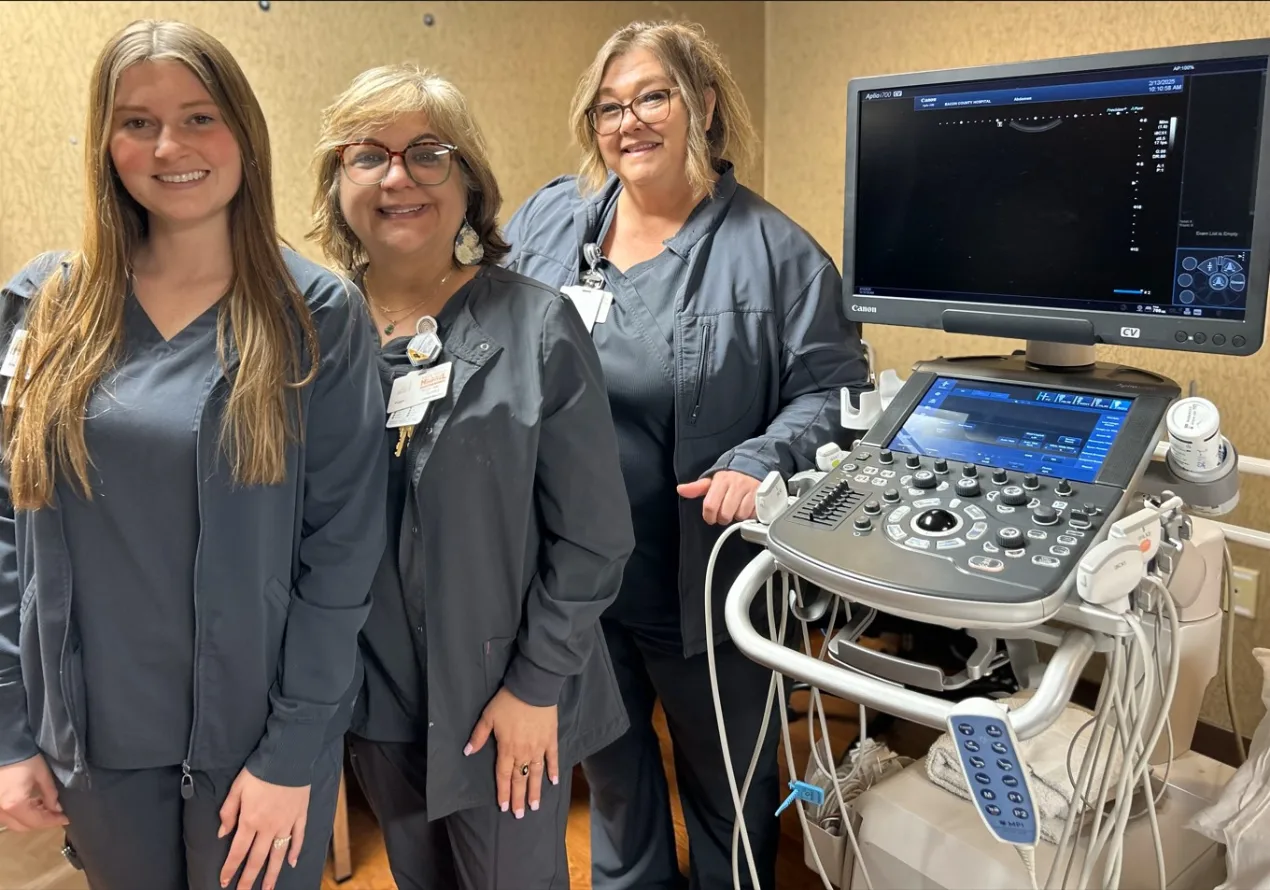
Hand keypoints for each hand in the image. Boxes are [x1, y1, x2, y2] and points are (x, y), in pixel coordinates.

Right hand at [0, 754, 67, 830]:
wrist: (6, 748)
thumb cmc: (24, 758)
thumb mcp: (42, 775)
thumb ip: (50, 794)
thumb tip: (56, 808)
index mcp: (15, 804)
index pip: (36, 821)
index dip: (52, 821)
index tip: (66, 819)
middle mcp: (2, 811)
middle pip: (23, 826)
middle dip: (42, 823)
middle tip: (57, 815)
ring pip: (14, 823)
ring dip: (30, 820)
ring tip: (46, 809)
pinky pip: (7, 816)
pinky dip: (20, 814)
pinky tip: (32, 805)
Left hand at [218, 769, 309, 889]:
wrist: (288, 758)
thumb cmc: (260, 771)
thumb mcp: (237, 788)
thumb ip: (228, 812)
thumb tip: (222, 833)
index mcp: (250, 821)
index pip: (238, 851)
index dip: (230, 868)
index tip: (225, 882)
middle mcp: (268, 827)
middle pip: (257, 859)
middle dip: (249, 878)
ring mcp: (286, 824)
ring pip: (278, 854)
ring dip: (272, 874)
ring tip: (268, 888)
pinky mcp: (300, 816)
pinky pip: (298, 838)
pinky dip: (295, 852)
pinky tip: (292, 863)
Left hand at [464, 687, 558, 818]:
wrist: (533, 688)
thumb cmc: (508, 702)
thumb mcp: (488, 717)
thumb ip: (478, 736)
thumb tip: (468, 752)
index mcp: (507, 749)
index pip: (504, 775)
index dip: (503, 792)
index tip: (503, 807)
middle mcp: (523, 752)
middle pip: (520, 779)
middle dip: (518, 798)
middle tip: (519, 815)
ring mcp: (539, 747)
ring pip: (536, 773)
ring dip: (535, 791)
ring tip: (535, 806)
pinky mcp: (551, 739)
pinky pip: (552, 758)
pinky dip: (553, 770)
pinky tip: (554, 782)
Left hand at [677, 470, 761, 524]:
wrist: (754, 466)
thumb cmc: (730, 478)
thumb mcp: (712, 481)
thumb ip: (696, 488)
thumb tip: (680, 489)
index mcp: (721, 480)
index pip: (710, 506)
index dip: (709, 516)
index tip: (711, 517)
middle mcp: (736, 484)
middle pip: (725, 514)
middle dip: (723, 518)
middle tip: (724, 514)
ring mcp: (750, 490)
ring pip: (739, 515)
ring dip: (737, 516)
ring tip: (736, 508)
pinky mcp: (761, 496)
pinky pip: (752, 514)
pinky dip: (748, 515)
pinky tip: (746, 507)